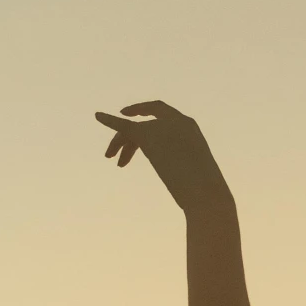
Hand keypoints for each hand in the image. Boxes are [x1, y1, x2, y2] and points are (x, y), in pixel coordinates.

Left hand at [95, 100, 228, 213]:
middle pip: (143, 123)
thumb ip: (188, 169)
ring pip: (131, 129)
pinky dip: (109, 121)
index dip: (146, 113)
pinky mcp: (147, 135)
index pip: (164, 113)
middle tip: (114, 155)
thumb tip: (186, 186)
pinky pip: (123, 126)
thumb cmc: (207, 191)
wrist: (204, 192)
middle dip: (128, 136)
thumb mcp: (197, 173)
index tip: (131, 118)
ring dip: (119, 142)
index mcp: (189, 126)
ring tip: (112, 160)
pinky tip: (98, 117)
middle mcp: (176, 121)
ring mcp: (161, 127)